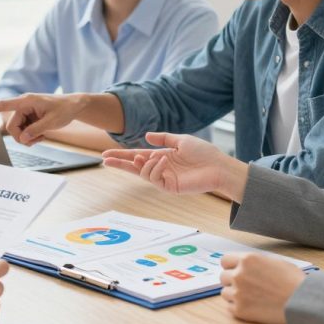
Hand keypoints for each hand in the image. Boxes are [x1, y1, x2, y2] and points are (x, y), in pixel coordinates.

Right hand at [0, 94, 84, 145]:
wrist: (74, 106)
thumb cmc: (65, 109)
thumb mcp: (53, 121)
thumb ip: (36, 130)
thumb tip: (23, 138)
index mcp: (26, 101)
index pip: (4, 105)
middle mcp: (23, 105)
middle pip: (12, 127)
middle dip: (22, 137)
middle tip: (36, 141)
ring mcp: (25, 111)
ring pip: (16, 130)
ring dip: (27, 137)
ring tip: (42, 136)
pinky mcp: (28, 117)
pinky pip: (23, 130)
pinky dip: (31, 136)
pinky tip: (41, 134)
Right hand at [102, 131, 248, 199]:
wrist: (218, 166)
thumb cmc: (203, 153)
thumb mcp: (181, 140)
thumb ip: (163, 138)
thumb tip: (145, 136)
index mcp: (161, 157)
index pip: (137, 156)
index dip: (122, 155)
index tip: (106, 154)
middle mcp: (160, 168)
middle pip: (134, 167)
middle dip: (120, 163)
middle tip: (105, 160)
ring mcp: (164, 179)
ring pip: (143, 173)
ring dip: (144, 163)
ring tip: (154, 156)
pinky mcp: (170, 187)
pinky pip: (154, 178)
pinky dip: (154, 168)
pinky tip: (162, 160)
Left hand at [219, 252, 305, 323]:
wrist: (303, 302)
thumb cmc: (293, 281)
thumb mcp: (274, 262)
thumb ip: (254, 263)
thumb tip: (243, 266)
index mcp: (247, 259)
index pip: (225, 261)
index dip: (231, 266)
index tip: (235, 271)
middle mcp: (239, 274)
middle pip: (223, 277)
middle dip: (232, 281)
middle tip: (247, 286)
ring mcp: (238, 293)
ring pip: (225, 293)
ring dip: (235, 295)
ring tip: (252, 297)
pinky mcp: (240, 310)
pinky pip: (230, 308)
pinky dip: (239, 307)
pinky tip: (253, 306)